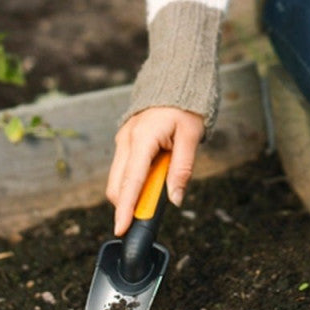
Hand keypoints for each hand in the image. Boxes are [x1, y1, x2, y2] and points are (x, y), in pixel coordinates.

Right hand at [106, 106, 204, 235]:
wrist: (175, 81)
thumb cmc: (185, 108)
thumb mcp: (191, 137)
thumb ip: (182, 169)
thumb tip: (174, 199)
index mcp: (142, 139)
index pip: (131, 182)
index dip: (126, 208)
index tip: (121, 229)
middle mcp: (126, 140)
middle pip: (117, 185)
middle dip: (127, 205)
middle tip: (146, 216)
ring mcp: (122, 140)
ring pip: (118, 179)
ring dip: (131, 193)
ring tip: (155, 190)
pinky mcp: (124, 142)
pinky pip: (123, 169)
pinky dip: (133, 181)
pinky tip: (151, 179)